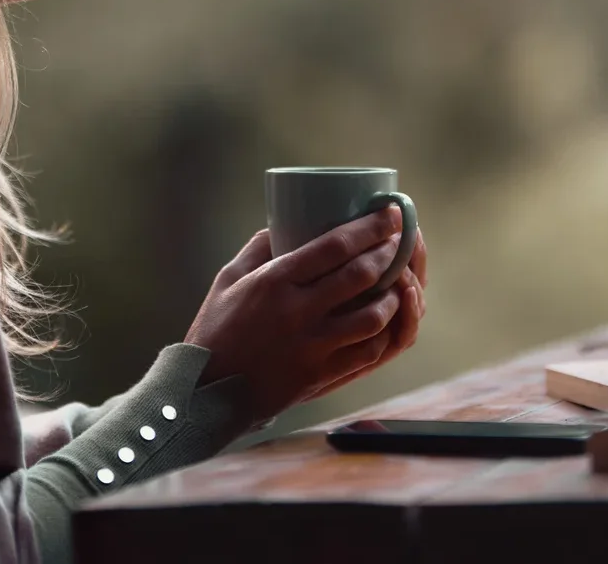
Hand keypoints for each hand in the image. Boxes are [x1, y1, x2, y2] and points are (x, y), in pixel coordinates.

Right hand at [184, 206, 412, 422]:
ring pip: (373, 316)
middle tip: (401, 242)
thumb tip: (285, 221)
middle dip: (390, 254)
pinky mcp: (320, 375)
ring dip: (393, 297)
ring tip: (398, 284)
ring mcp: (312, 346)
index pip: (335, 246)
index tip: (389, 214)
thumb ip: (258, 248)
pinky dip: (384, 334)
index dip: (369, 227)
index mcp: (274, 281)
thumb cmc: (216, 330)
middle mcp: (297, 312)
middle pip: (361, 276)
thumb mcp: (228, 279)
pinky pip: (367, 352)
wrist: (206, 393)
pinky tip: (386, 321)